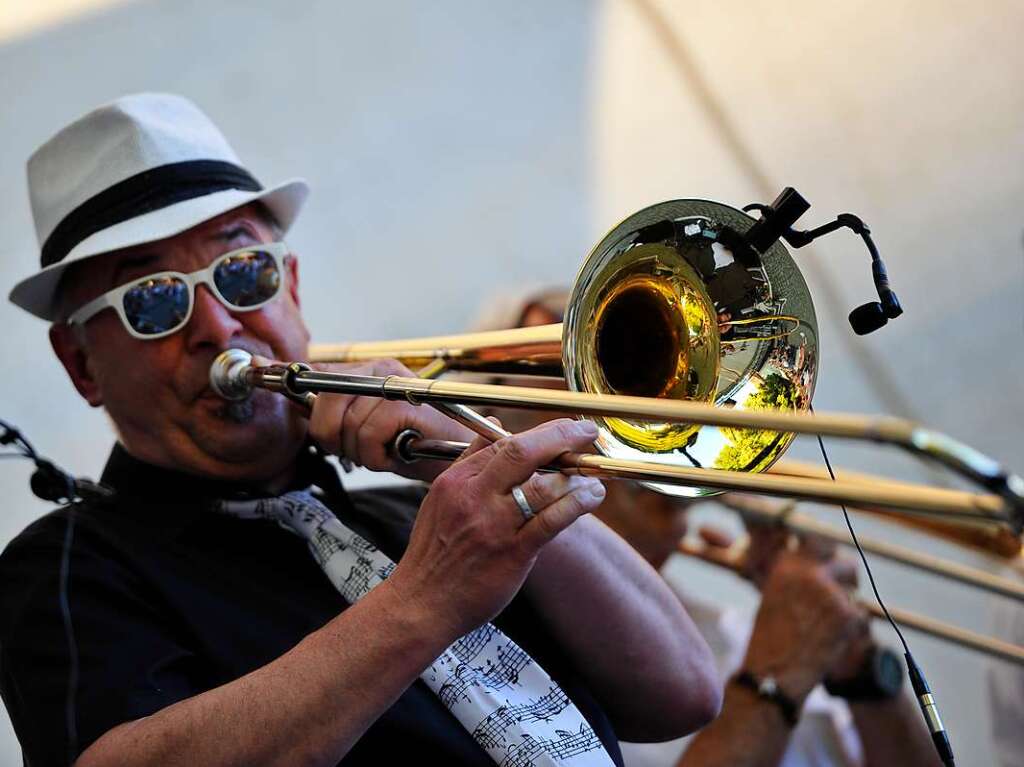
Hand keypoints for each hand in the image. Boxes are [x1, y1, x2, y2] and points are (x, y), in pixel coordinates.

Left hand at [306, 359, 475, 480]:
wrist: (461, 460)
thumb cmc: (416, 446)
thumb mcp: (369, 428)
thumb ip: (339, 414)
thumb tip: (300, 409)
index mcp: (370, 370)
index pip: (319, 378)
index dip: (311, 406)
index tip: (316, 425)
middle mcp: (382, 369)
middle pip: (326, 399)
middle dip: (333, 436)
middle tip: (359, 451)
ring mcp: (396, 383)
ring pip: (348, 423)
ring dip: (362, 452)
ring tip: (385, 452)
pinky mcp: (407, 403)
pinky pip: (369, 433)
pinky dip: (377, 455)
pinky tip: (397, 455)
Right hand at [387, 419, 606, 636]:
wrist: (421, 604)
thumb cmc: (433, 554)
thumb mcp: (439, 498)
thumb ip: (469, 460)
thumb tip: (494, 425)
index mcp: (455, 481)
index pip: (501, 442)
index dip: (539, 433)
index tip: (564, 430)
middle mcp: (473, 497)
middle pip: (521, 451)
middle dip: (560, 435)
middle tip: (585, 431)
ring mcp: (493, 525)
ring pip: (541, 485)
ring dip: (574, 474)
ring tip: (592, 472)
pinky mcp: (511, 553)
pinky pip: (550, 520)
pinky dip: (576, 503)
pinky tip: (591, 496)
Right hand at [741, 541, 869, 702]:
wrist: (774, 672)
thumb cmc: (770, 638)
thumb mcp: (774, 595)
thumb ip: (796, 576)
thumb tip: (818, 564)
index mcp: (786, 564)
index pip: (817, 540)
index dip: (826, 552)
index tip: (829, 563)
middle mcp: (808, 571)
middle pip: (843, 561)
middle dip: (845, 575)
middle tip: (843, 589)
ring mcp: (830, 591)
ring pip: (854, 589)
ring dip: (848, 602)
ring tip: (829, 625)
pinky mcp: (848, 614)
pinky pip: (860, 614)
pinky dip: (851, 628)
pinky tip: (832, 640)